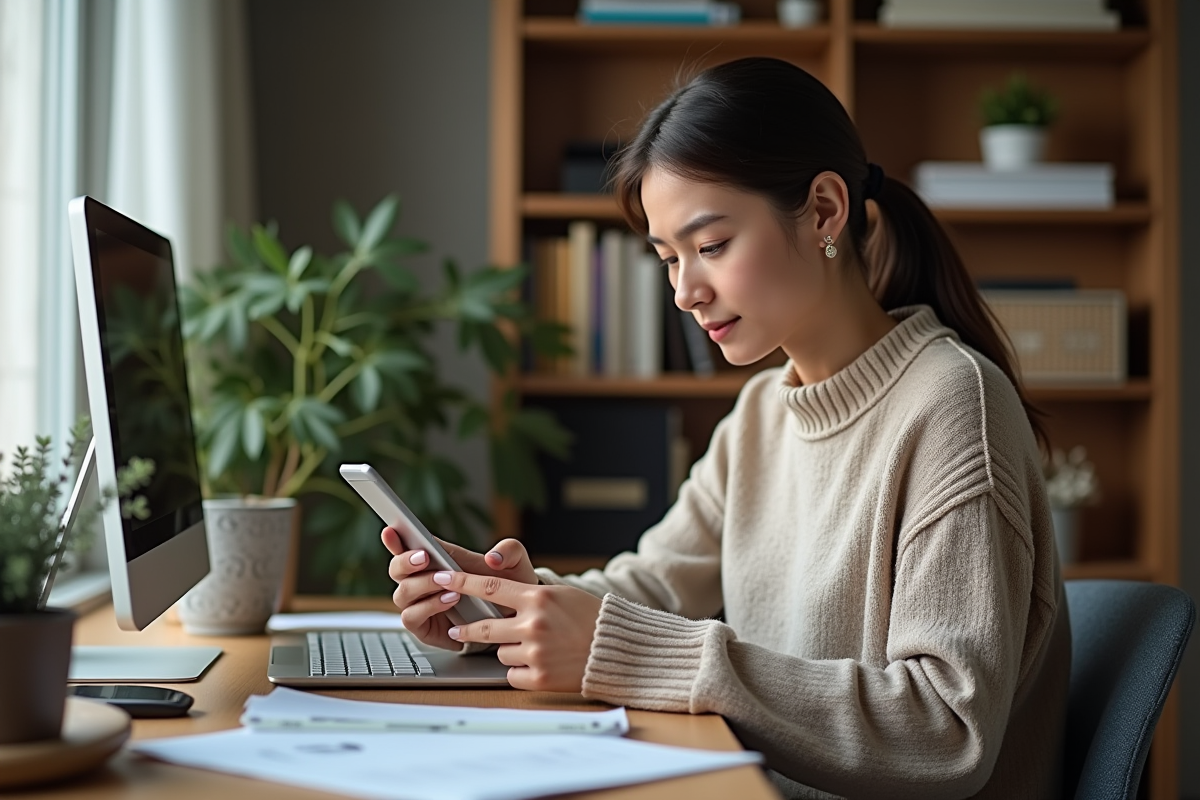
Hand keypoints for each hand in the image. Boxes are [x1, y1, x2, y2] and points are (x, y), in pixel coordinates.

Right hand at [382, 527, 537, 650]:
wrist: (512, 619)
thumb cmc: (507, 587)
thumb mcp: (515, 563)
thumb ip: (509, 551)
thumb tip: (492, 557)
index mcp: (437, 559)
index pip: (408, 546)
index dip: (396, 538)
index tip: (392, 529)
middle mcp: (423, 581)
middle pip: (396, 569)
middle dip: (405, 561)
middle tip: (424, 557)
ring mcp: (422, 603)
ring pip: (402, 593)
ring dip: (422, 586)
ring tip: (449, 585)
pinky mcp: (424, 626)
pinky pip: (411, 617)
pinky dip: (427, 607)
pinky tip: (449, 601)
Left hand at [433, 570, 601, 692]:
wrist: (617, 649)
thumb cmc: (589, 618)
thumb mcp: (560, 594)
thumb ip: (527, 595)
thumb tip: (493, 594)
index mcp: (538, 597)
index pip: (489, 587)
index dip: (461, 583)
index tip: (441, 578)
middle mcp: (533, 624)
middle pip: (484, 627)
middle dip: (467, 629)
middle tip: (459, 629)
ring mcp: (535, 652)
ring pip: (500, 652)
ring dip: (509, 650)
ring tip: (535, 648)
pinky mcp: (538, 677)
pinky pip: (511, 674)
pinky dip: (521, 671)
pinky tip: (540, 665)